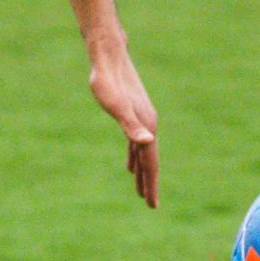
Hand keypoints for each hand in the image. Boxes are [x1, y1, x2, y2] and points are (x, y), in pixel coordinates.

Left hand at [86, 40, 158, 208]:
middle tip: (150, 204)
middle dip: (149, 182)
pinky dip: (134, 155)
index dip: (151, 185)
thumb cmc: (107, 82)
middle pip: (150, 160)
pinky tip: (130, 163)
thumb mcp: (115, 107)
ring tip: (140, 189)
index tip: (152, 205)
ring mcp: (142, 118)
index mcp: (146, 126)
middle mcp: (148, 124)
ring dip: (142, 171)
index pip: (151, 163)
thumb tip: (148, 142)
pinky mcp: (133, 112)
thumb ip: (131, 126)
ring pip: (143, 152)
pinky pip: (136, 141)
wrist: (109, 55)